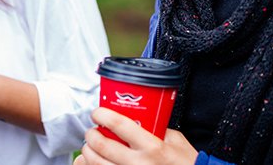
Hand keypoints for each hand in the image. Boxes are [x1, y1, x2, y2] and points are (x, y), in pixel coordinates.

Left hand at [75, 107, 197, 164]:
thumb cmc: (184, 162)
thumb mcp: (174, 140)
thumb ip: (156, 128)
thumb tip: (139, 118)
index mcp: (152, 147)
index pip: (119, 125)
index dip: (103, 115)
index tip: (98, 112)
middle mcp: (138, 164)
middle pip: (102, 145)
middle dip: (91, 134)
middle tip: (92, 130)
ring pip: (96, 163)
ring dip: (88, 152)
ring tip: (91, 147)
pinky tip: (91, 162)